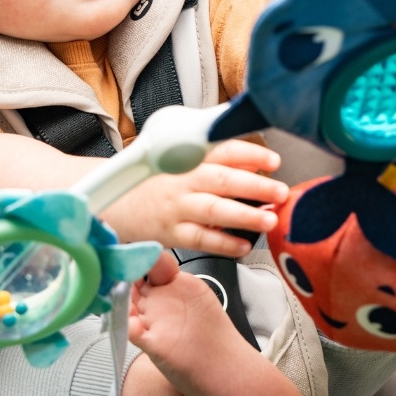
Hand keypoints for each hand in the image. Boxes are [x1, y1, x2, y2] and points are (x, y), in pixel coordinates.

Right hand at [102, 140, 287, 254]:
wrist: (115, 202)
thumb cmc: (153, 181)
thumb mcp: (178, 158)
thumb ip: (213, 156)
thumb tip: (254, 160)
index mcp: (188, 158)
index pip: (222, 150)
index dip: (250, 155)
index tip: (273, 161)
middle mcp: (183, 180)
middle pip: (222, 180)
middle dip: (256, 187)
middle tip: (280, 192)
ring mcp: (177, 207)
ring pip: (214, 210)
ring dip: (245, 216)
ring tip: (269, 220)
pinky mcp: (171, 232)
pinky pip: (201, 238)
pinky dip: (223, 243)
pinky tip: (243, 245)